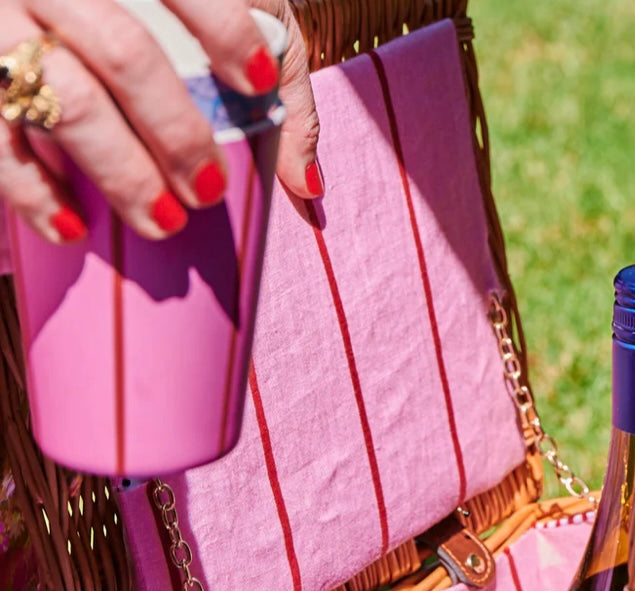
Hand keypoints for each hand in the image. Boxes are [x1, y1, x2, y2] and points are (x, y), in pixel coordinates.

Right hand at [0, 0, 321, 243]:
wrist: (53, 7)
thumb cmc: (166, 20)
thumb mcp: (238, 22)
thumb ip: (284, 89)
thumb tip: (310, 187)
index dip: (224, 28)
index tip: (259, 84)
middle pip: (123, 52)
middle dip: (174, 130)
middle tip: (210, 191)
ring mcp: (6, 19)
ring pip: (62, 94)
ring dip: (119, 169)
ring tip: (166, 224)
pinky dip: (32, 189)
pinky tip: (75, 230)